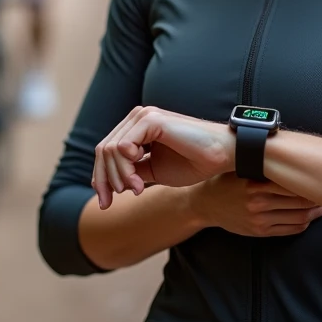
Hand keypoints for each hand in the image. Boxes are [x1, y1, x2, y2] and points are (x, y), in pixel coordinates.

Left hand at [93, 106, 233, 208]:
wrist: (221, 156)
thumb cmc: (193, 162)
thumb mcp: (154, 171)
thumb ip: (132, 172)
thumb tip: (109, 183)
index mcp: (137, 128)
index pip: (106, 151)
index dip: (101, 178)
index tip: (105, 204)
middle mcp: (138, 118)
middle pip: (103, 150)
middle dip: (105, 180)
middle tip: (115, 200)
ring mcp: (144, 117)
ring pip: (110, 149)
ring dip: (119, 177)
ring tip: (137, 190)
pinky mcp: (152, 120)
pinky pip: (123, 147)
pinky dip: (126, 168)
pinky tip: (140, 182)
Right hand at [189, 174, 321, 236]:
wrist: (206, 204)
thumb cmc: (226, 181)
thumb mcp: (241, 169)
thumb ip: (263, 165)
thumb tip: (290, 156)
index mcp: (256, 184)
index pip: (293, 186)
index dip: (310, 184)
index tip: (319, 180)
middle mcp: (259, 203)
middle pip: (299, 202)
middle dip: (316, 199)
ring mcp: (260, 220)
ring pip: (298, 218)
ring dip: (313, 213)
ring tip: (321, 206)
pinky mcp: (260, 232)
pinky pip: (289, 230)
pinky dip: (303, 224)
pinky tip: (308, 218)